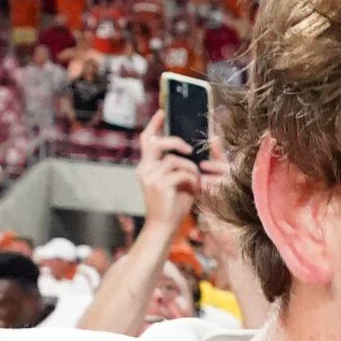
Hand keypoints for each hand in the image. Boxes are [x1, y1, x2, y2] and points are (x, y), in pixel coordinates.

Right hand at [134, 109, 202, 240]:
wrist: (164, 227)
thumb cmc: (172, 206)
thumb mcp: (174, 181)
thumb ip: (177, 166)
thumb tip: (190, 151)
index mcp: (145, 167)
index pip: (146, 140)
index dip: (154, 125)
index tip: (162, 112)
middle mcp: (144, 169)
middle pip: (158, 143)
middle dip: (176, 142)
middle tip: (190, 151)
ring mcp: (151, 177)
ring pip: (174, 160)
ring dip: (190, 168)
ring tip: (196, 180)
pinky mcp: (160, 185)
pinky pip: (181, 173)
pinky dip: (192, 179)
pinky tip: (195, 188)